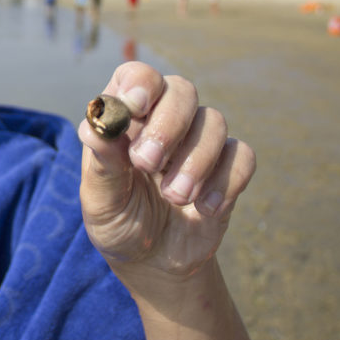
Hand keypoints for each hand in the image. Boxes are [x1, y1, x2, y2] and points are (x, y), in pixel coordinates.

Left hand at [77, 62, 255, 286]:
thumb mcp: (100, 200)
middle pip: (182, 90)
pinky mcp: (227, 167)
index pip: (137, 75)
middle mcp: (163, 120)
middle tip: (147, 164)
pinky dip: (226, 181)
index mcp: (125, 119)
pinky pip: (241, 155)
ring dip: (195, 162)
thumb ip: (101, 163)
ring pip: (213, 121)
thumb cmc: (118, 222)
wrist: (154, 263)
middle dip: (168, 126)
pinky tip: (204, 209)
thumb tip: (98, 125)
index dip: (140, 83)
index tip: (136, 108)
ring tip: (175, 198)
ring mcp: (197, 142)